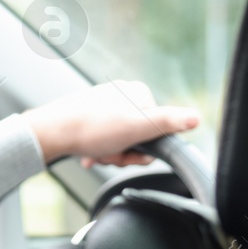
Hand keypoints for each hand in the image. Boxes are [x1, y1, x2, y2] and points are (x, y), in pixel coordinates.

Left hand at [20, 81, 200, 166]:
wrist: (51, 132)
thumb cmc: (92, 129)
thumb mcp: (137, 128)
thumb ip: (168, 123)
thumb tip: (196, 118)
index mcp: (138, 93)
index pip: (156, 128)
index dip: (144, 147)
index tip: (131, 152)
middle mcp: (122, 94)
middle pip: (137, 136)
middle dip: (124, 152)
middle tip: (110, 154)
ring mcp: (105, 104)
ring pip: (119, 140)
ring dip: (109, 154)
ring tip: (95, 154)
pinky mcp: (89, 115)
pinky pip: (102, 138)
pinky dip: (97, 150)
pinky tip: (88, 155)